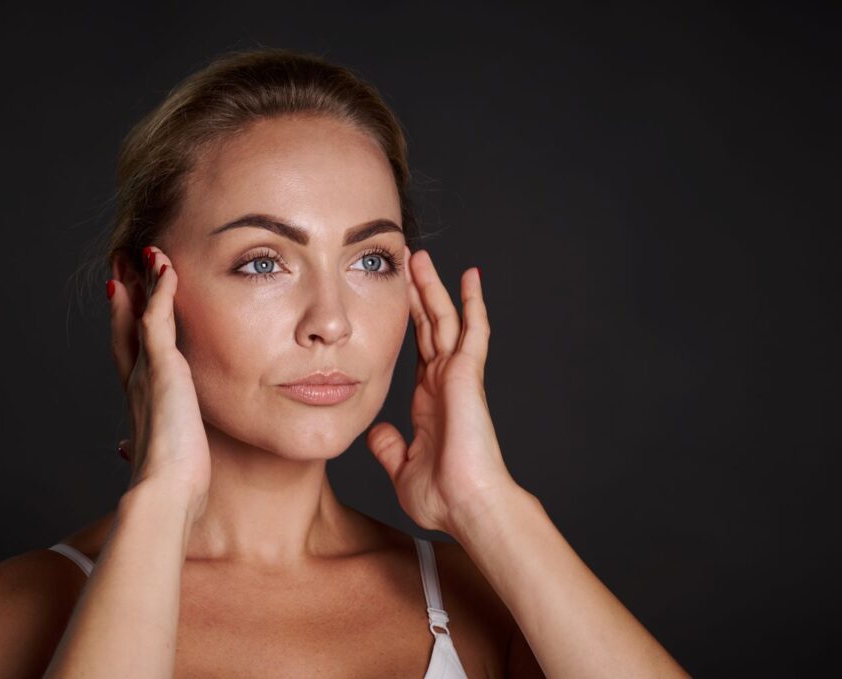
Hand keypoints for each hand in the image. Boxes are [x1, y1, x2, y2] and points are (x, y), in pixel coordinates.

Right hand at [107, 247, 210, 520]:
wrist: (164, 494)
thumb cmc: (171, 487)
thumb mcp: (161, 461)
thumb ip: (146, 450)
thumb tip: (125, 455)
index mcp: (140, 403)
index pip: (129, 354)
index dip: (124, 326)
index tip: (123, 302)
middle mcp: (136, 384)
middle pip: (124, 327)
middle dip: (123, 295)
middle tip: (121, 266)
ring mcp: (146, 373)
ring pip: (139, 316)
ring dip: (142, 283)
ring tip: (143, 253)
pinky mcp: (161, 369)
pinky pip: (158, 319)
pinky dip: (161, 292)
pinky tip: (166, 268)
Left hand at [365, 249, 518, 534]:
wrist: (467, 505)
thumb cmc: (441, 496)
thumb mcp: (402, 467)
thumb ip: (389, 446)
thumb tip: (377, 431)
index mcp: (429, 401)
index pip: (417, 349)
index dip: (407, 322)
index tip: (397, 297)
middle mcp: (444, 382)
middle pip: (429, 326)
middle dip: (418, 294)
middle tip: (407, 262)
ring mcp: (458, 376)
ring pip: (445, 319)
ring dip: (434, 287)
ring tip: (421, 257)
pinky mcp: (469, 374)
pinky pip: (473, 330)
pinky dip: (472, 302)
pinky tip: (470, 276)